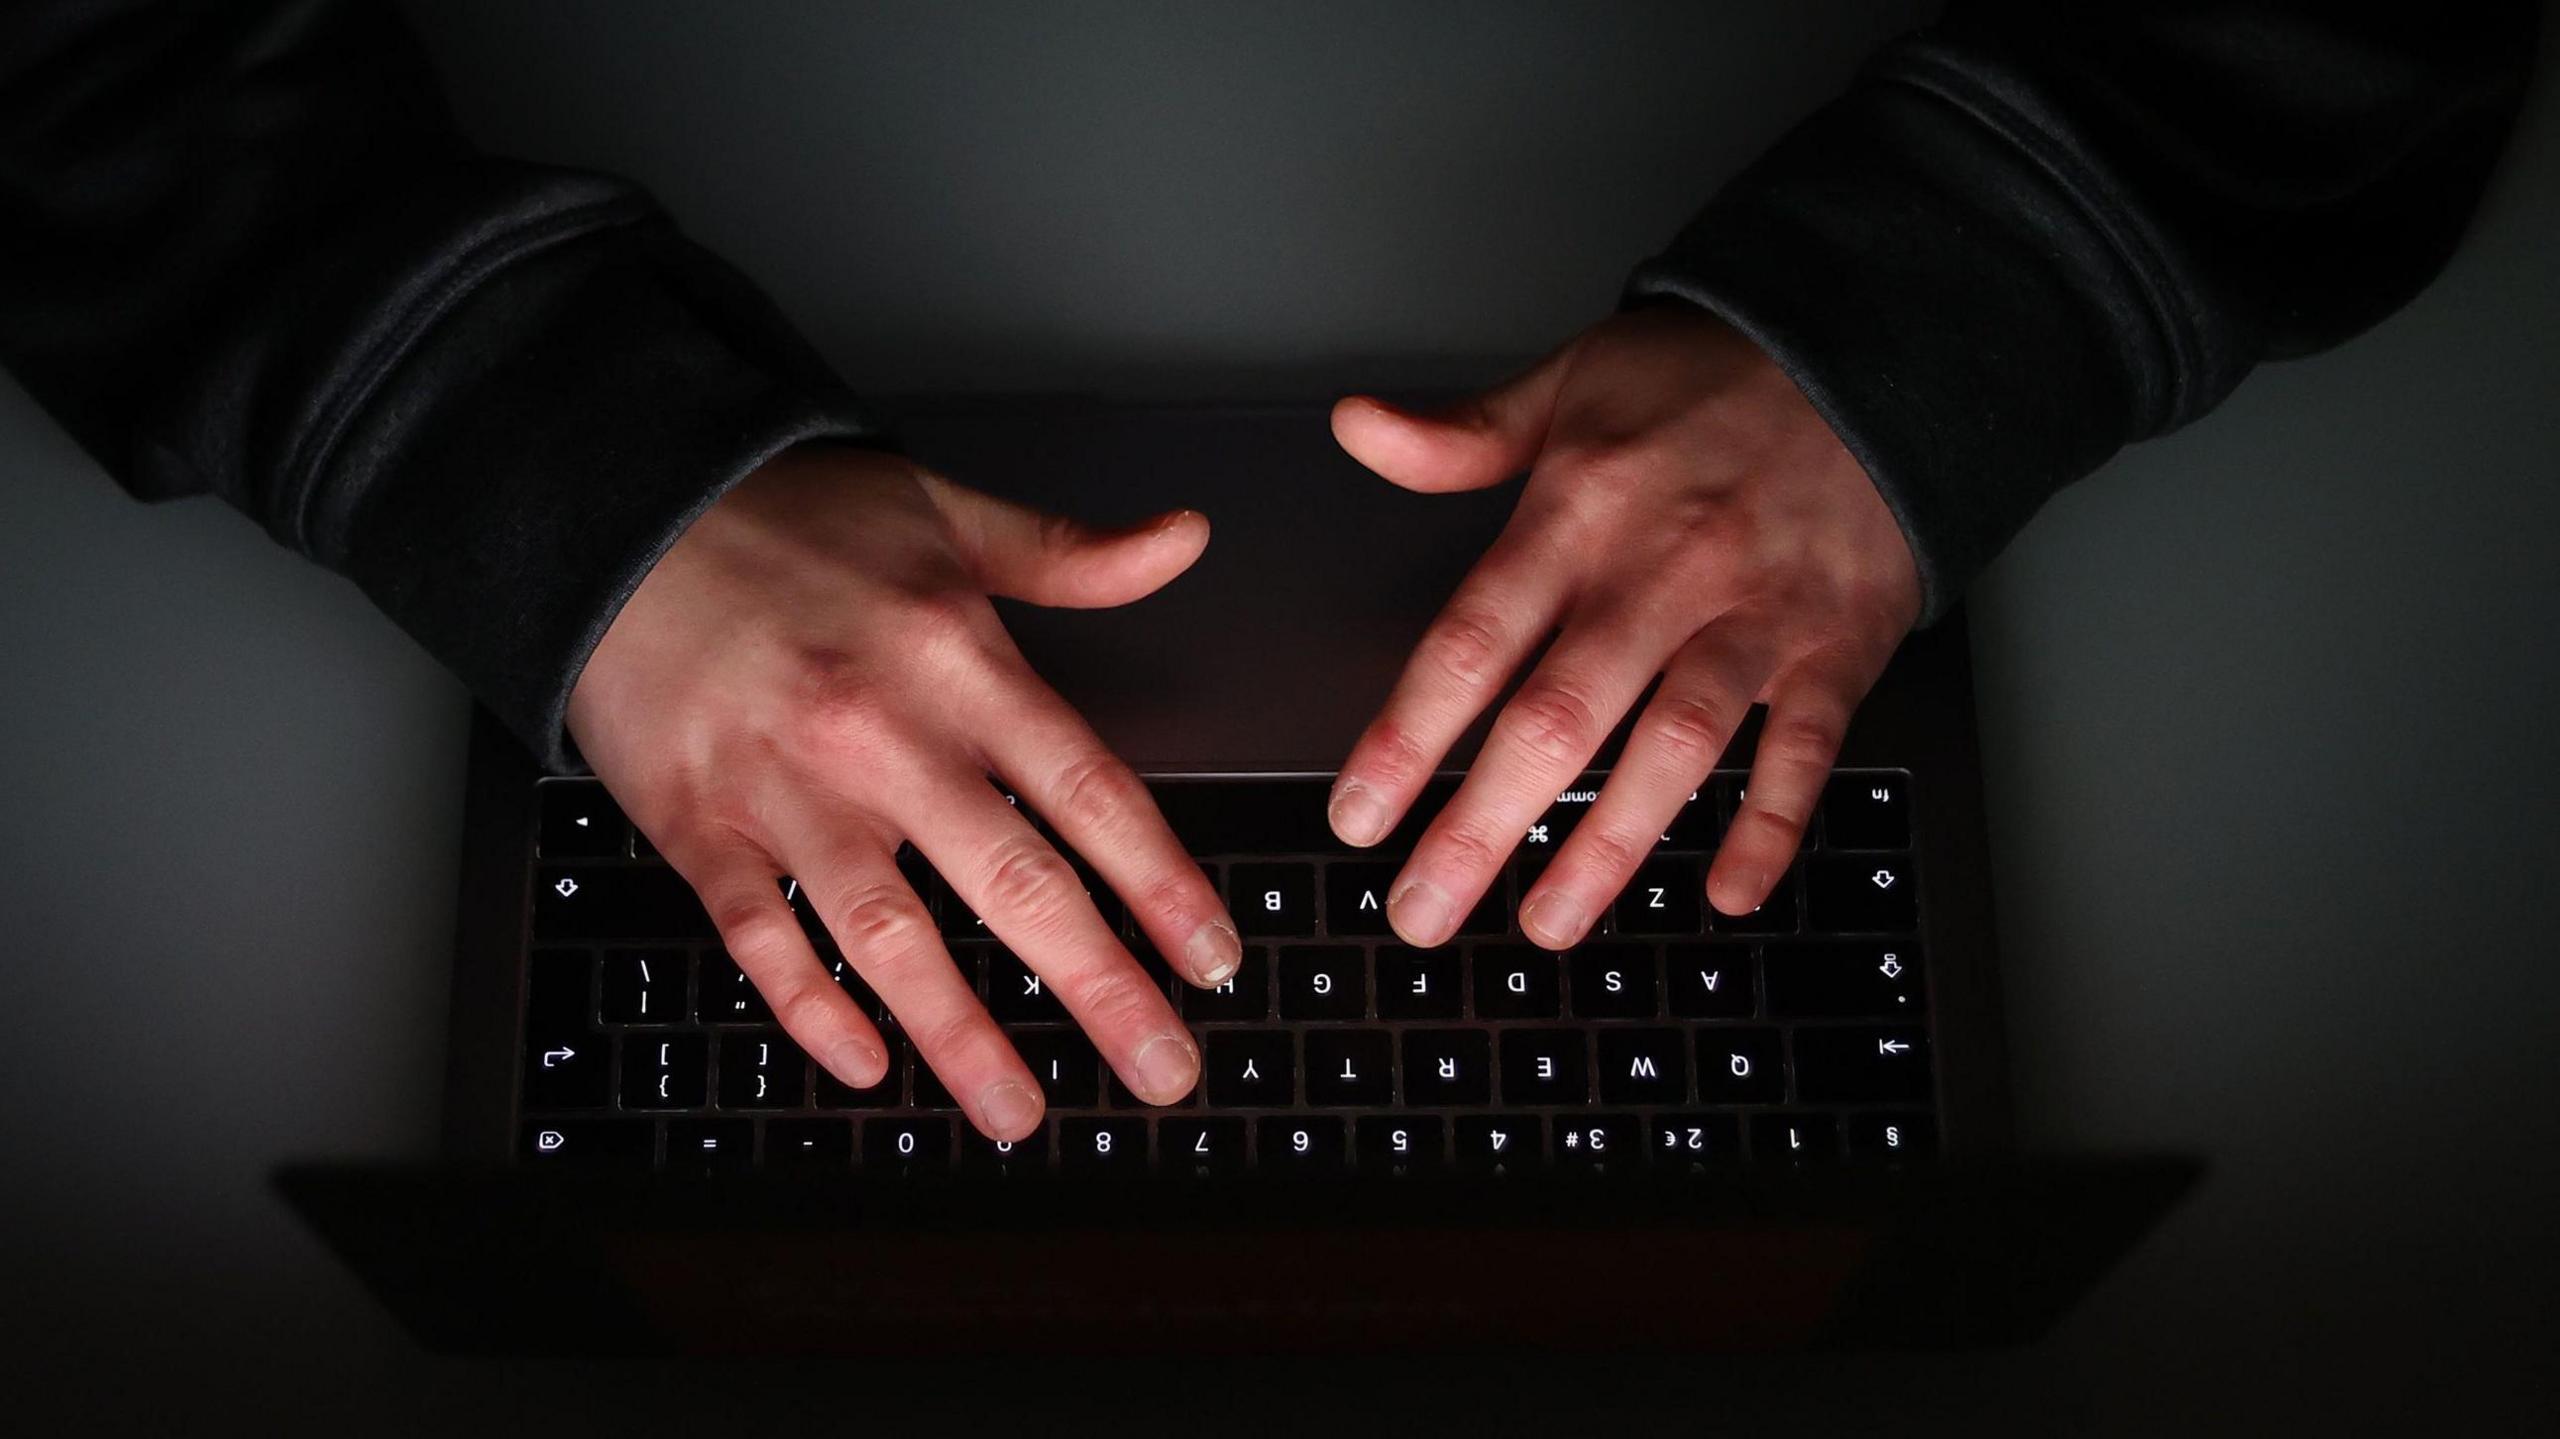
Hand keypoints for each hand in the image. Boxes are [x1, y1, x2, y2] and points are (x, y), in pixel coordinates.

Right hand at [565, 444, 1239, 1140]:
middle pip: (1014, 884)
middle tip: (1164, 1073)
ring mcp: (785, 787)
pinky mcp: (696, 824)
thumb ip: (1071, 552)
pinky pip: (759, 936)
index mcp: (956, 661)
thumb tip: (1183, 540)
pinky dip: (810, 1008)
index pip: (1088, 792)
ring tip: (1021, 1115)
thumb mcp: (945, 514)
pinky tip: (867, 1065)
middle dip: (1100, 989)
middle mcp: (881, 733)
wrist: (617, 509)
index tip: (1213, 960)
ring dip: (961, 1038)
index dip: (1160, 884)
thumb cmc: (789, 519)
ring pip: (889, 936)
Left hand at [1325, 305, 1922, 948]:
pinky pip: (1805, 748)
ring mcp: (1753, 615)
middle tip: (1423, 913)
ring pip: (1673, 745)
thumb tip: (1357, 426)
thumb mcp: (1572, 383)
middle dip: (1482, 825)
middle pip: (1558, 716)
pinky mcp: (1835, 645)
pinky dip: (1771, 823)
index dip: (1410, 736)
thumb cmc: (1709, 379)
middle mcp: (1661, 572)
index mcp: (1579, 513)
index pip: (1474, 640)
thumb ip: (1463, 433)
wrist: (1875, 348)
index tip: (1359, 818)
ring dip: (1610, 845)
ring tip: (1548, 924)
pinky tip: (1729, 894)